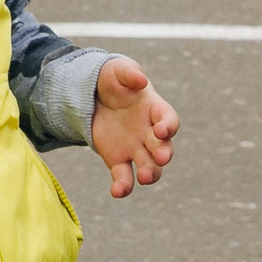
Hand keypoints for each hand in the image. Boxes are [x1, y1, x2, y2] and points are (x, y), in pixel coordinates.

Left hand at [89, 57, 177, 198]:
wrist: (91, 94)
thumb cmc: (113, 80)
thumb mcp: (119, 70)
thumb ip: (130, 73)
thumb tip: (140, 80)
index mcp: (155, 109)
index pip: (169, 119)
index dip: (169, 125)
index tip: (163, 129)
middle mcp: (150, 133)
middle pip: (163, 147)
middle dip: (164, 153)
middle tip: (160, 158)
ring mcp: (136, 149)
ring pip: (150, 167)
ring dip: (150, 174)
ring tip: (143, 177)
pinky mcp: (118, 160)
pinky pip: (124, 177)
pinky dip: (123, 186)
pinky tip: (117, 191)